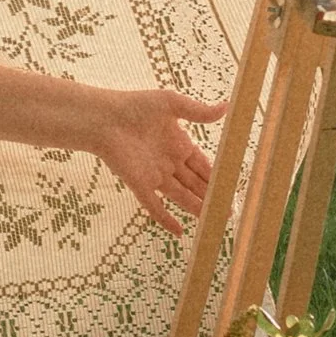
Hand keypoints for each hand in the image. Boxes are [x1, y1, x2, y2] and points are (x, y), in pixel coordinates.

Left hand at [92, 86, 224, 231]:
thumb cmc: (135, 106)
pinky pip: (155, 207)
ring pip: (180, 197)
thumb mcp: (171, 103)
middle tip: (228, 211)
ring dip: (196, 208)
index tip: (230, 188)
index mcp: (178, 144)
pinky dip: (167, 220)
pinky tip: (180, 233)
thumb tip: (227, 107)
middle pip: (194, 184)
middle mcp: (169, 162)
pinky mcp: (140, 186)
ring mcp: (155, 176)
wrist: (104, 118)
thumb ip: (198, 112)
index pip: (202, 165)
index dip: (216, 176)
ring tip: (212, 221)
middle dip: (210, 197)